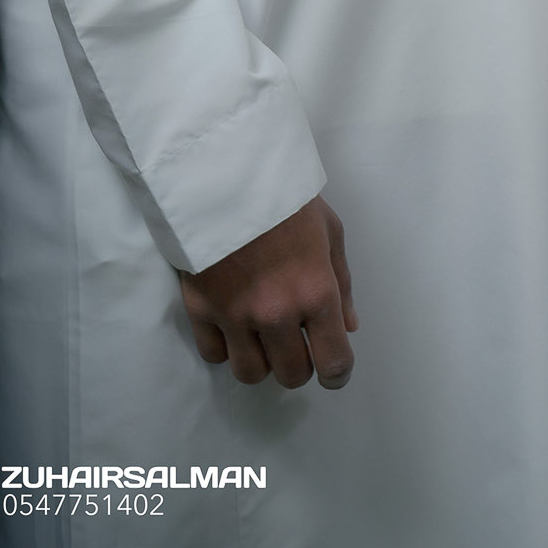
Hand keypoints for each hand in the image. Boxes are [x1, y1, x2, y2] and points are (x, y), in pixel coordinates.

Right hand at [179, 196, 357, 388]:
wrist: (226, 171)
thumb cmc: (286, 196)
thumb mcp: (330, 230)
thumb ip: (342, 283)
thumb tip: (348, 327)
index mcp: (316, 292)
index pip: (333, 363)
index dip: (337, 374)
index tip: (333, 370)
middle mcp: (276, 314)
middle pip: (291, 375)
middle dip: (300, 364)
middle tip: (297, 342)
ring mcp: (235, 316)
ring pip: (250, 374)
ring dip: (262, 360)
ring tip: (263, 334)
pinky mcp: (199, 310)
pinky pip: (214, 355)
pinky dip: (226, 347)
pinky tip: (232, 324)